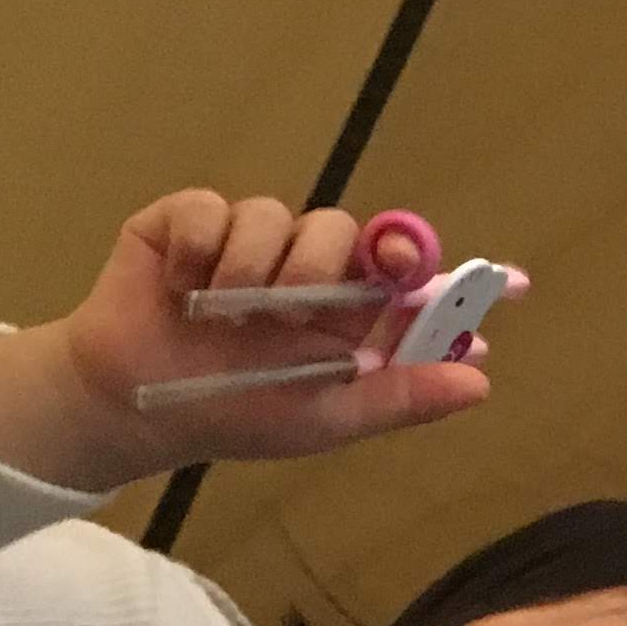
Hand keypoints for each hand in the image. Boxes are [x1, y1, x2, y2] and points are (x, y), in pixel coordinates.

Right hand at [0, 190, 491, 493]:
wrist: (132, 408)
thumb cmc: (236, 412)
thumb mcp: (325, 417)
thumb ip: (400, 399)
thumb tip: (480, 382)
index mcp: (346, 309)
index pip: (408, 274)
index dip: (444, 267)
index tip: (494, 277)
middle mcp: (304, 265)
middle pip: (342, 231)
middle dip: (320, 266)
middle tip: (290, 311)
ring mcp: (246, 239)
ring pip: (275, 215)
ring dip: (252, 267)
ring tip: (222, 315)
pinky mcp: (186, 223)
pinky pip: (208, 208)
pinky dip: (198, 247)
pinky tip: (182, 286)